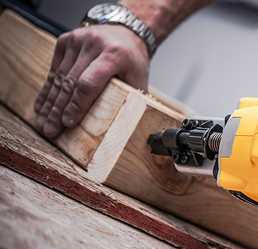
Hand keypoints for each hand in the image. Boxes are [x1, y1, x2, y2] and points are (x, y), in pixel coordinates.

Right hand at [34, 24, 149, 137]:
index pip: (89, 83)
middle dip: (58, 110)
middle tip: (51, 131)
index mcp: (115, 55)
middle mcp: (94, 44)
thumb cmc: (133, 62)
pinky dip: (48, 89)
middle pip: (70, 82)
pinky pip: (54, 69)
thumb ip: (132, 102)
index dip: (77, 105)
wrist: (127, 32)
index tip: (68, 123)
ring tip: (44, 124)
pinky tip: (42, 107)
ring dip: (50, 103)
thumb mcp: (139, 80)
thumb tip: (125, 131)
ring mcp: (78, 40)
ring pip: (59, 77)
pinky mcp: (66, 40)